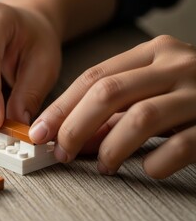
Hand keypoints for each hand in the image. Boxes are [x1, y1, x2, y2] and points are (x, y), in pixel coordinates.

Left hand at [29, 35, 195, 178]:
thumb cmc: (190, 93)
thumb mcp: (149, 90)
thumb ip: (113, 111)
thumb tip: (73, 137)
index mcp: (152, 52)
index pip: (93, 77)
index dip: (61, 107)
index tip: (39, 131)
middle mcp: (175, 64)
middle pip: (108, 93)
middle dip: (75, 126)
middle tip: (62, 151)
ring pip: (140, 117)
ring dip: (111, 147)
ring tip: (103, 165)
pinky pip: (181, 145)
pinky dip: (156, 162)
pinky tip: (146, 168)